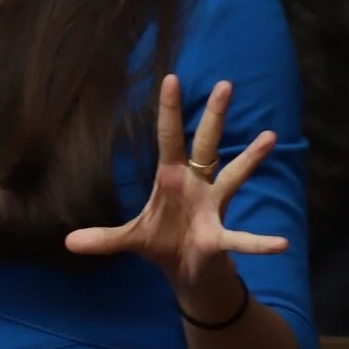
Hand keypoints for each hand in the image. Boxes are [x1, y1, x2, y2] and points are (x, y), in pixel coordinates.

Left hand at [63, 75, 284, 297]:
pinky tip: (281, 243)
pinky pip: (241, 238)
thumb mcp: (130, 238)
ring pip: (234, 175)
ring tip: (270, 137)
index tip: (171, 77)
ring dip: (251, 158)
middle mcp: (196, 184)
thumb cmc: (161, 242)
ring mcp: (213, 206)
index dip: (169, 109)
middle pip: (207, 143)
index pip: (168, 136)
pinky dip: (259, 242)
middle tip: (225, 84)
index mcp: (171, 177)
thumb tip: (67, 242)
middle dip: (214, 115)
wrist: (185, 271)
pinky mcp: (220, 236)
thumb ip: (103, 239)